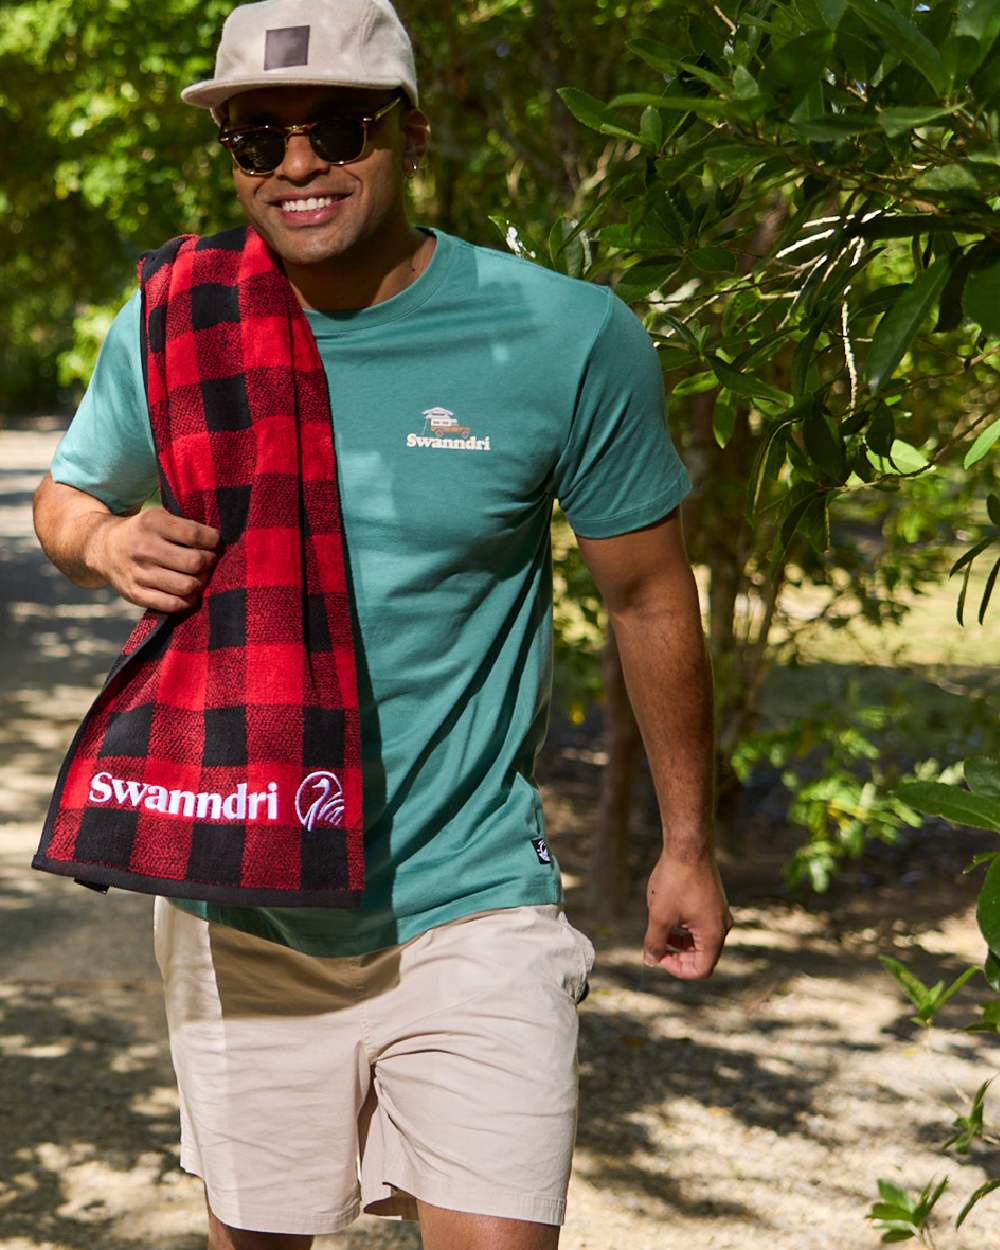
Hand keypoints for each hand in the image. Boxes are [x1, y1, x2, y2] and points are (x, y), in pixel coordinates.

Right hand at [87, 506, 219, 612]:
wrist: (104, 548)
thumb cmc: (144, 532)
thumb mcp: (158, 516)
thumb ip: (184, 524)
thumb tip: (219, 541)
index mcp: (152, 523)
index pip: (195, 535)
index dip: (213, 541)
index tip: (215, 542)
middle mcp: (144, 548)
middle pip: (194, 563)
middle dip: (210, 563)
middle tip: (210, 561)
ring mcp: (139, 573)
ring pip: (187, 586)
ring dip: (201, 582)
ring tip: (201, 576)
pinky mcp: (135, 593)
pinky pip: (172, 604)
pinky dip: (188, 600)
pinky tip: (190, 592)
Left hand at [643, 848, 732, 978]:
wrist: (688, 846)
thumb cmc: (675, 881)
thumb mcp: (659, 916)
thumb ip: (654, 942)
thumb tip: (651, 961)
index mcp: (713, 934)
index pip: (701, 969)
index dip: (678, 970)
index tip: (659, 957)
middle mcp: (721, 926)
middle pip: (702, 956)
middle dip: (678, 956)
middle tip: (656, 946)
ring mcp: (719, 912)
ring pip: (700, 940)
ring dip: (679, 942)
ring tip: (658, 929)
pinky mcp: (714, 901)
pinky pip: (701, 924)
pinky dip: (684, 927)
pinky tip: (666, 914)